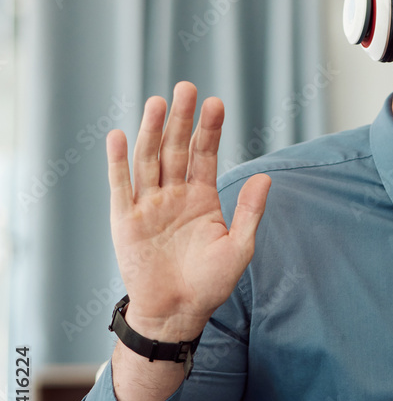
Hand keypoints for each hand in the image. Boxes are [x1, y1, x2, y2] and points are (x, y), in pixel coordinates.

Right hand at [107, 82, 269, 341]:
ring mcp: (149, 205)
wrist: (177, 312)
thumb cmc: (211, 283)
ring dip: (153, 131)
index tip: (216, 103)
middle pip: (177, 149)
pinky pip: (120, 186)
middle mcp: (174, 195)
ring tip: (159, 102)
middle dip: (182, 119)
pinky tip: (118, 135)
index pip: (205, 155)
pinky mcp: (126, 220)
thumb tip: (267, 177)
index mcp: (202, 198)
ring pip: (150, 160)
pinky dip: (118, 162)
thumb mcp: (238, 247)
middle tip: (187, 88)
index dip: (210, 130)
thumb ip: (249, 211)